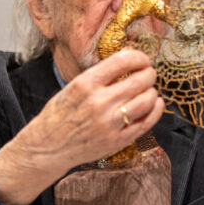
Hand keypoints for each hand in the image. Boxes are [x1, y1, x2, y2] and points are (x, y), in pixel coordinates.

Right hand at [0, 49, 163, 204]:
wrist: (47, 147)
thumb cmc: (59, 115)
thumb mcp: (72, 87)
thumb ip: (99, 76)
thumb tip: (128, 58)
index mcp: (85, 84)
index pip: (123, 61)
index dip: (139, 57)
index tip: (142, 59)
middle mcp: (99, 102)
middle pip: (141, 79)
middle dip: (149, 73)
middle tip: (148, 73)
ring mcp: (110, 123)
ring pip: (147, 100)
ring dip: (152, 91)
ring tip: (148, 90)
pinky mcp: (118, 140)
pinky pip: (147, 122)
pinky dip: (156, 109)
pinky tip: (155, 104)